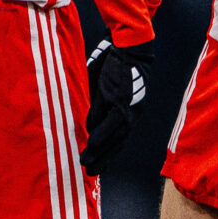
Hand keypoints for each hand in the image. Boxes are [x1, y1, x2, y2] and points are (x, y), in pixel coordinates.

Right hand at [81, 38, 153, 171]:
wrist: (131, 47)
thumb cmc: (118, 65)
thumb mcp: (108, 89)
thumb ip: (101, 106)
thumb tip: (89, 122)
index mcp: (130, 112)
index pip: (119, 139)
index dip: (108, 154)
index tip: (98, 166)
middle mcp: (131, 114)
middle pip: (117, 143)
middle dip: (102, 159)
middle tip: (89, 171)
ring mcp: (125, 107)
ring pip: (113, 136)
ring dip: (99, 151)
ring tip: (86, 162)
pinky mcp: (118, 98)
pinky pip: (107, 119)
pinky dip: (99, 132)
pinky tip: (90, 143)